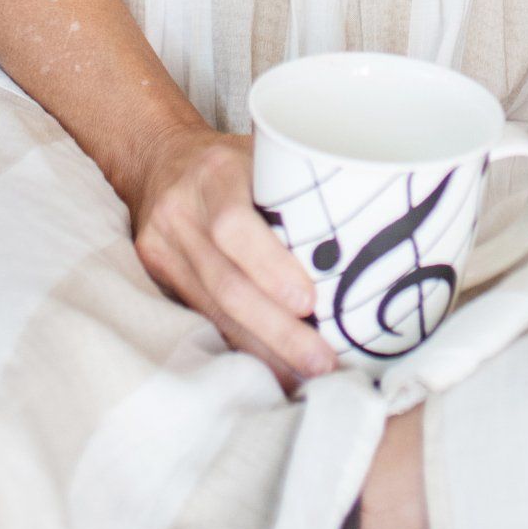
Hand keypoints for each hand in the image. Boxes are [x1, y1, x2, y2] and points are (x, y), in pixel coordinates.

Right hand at [129, 125, 335, 388]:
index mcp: (215, 173)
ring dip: (263, 349)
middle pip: (226, 283)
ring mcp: (162, 247)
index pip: (234, 226)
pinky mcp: (156, 276)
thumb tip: (371, 227)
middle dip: (277, 329)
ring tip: (304, 375)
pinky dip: (241, 344)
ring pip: (214, 310)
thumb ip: (299, 185)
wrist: (160, 159)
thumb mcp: (261, 153)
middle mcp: (181, 211)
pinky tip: (272, 366)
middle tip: (321, 360)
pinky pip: (203, 316)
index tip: (309, 301)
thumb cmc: (231, 161)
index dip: (270, 267)